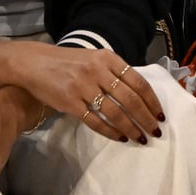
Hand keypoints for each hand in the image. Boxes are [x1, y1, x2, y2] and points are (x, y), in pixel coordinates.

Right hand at [0, 42, 164, 144]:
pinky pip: (95, 120)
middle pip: (130, 99)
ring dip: (131, 127)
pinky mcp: (70, 102)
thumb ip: (114, 71)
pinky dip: (110, 131)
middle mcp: (98, 71)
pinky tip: (119, 137)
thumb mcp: (95, 58)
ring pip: (115, 112)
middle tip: (156, 130)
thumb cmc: (69, 62)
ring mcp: (84, 86)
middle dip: (146, 117)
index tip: (160, 113)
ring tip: (140, 137)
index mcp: (108, 58)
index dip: (152, 100)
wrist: (35, 63)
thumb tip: (138, 92)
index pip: (138, 81)